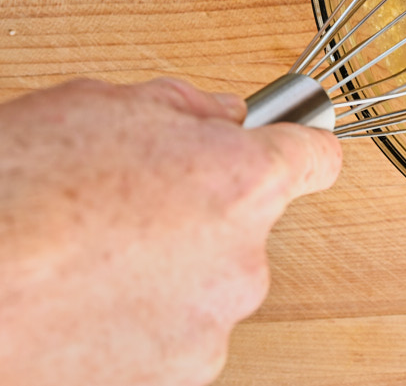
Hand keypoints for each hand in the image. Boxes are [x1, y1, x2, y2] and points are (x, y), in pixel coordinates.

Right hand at [0, 77, 341, 385]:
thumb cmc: (21, 192)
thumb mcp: (103, 106)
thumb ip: (185, 107)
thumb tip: (220, 116)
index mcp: (244, 184)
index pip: (316, 159)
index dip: (296, 147)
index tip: (289, 149)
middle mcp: (244, 261)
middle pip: (247, 229)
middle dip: (201, 216)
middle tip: (130, 209)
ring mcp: (209, 330)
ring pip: (206, 288)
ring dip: (168, 276)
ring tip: (89, 263)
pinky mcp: (173, 381)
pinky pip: (171, 340)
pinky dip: (138, 328)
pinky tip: (83, 307)